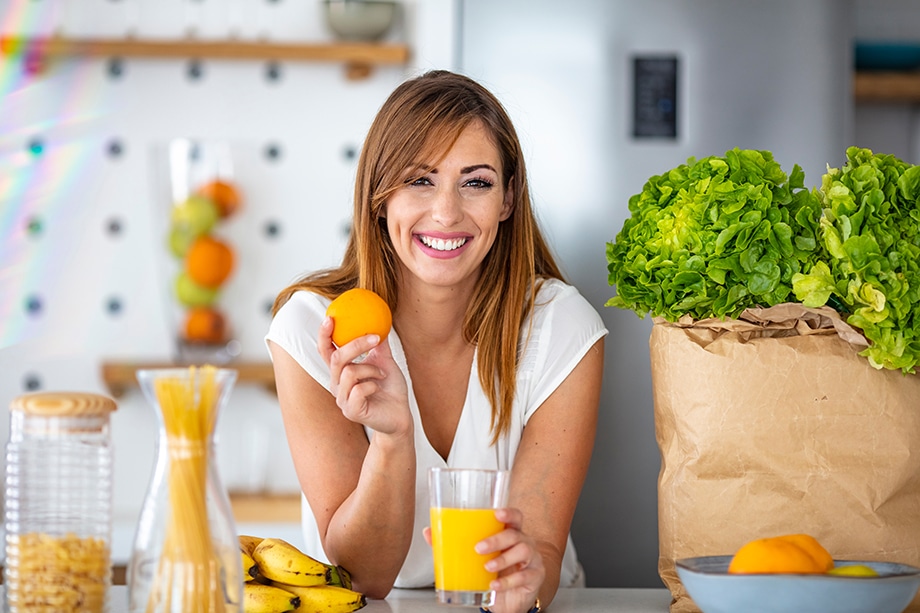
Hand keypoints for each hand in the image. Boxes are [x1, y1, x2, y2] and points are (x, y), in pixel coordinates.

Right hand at [318, 316, 409, 435]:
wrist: (401, 415)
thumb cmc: (390, 389)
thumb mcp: (385, 361)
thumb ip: (378, 344)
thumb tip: (379, 320)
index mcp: (341, 372)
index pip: (326, 351)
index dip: (324, 336)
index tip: (330, 319)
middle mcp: (337, 385)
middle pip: (337, 358)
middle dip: (356, 345)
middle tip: (375, 337)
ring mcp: (342, 400)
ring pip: (350, 372)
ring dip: (371, 369)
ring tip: (382, 374)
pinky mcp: (351, 411)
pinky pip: (358, 389)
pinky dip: (373, 383)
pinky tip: (379, 387)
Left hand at [423, 509, 543, 612]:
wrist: (510, 599)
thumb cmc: (495, 571)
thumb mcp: (476, 558)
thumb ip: (453, 544)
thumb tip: (429, 532)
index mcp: (510, 533)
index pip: (515, 516)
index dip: (508, 512)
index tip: (496, 513)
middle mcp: (524, 542)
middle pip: (515, 533)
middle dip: (497, 539)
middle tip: (479, 548)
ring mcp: (532, 559)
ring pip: (523, 551)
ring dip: (502, 559)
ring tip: (487, 566)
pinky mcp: (534, 577)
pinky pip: (524, 576)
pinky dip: (507, 581)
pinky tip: (494, 585)